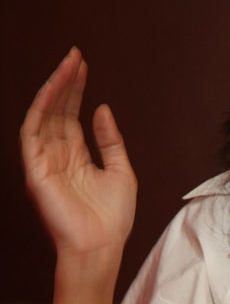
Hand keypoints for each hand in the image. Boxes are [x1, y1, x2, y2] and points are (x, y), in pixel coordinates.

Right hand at [20, 47, 136, 267]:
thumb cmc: (113, 220)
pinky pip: (33, 132)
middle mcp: (57, 158)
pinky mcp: (35, 170)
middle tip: (75, 56)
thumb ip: (110, 141)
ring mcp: (44, 163)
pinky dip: (42, 107)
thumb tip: (103, 109)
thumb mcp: (122, 172)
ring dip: (54, 88)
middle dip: (65, 82)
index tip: (83, 66)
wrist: (102, 248)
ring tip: (67, 64)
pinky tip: (54, 88)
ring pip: (44, 116)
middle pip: (57, 112)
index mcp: (76, 159)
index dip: (76, 90)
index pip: (70, 117)